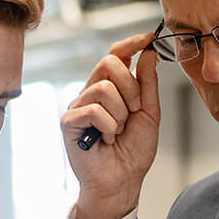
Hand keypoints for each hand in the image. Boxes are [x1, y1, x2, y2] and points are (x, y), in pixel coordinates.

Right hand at [63, 31, 161, 218]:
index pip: (116, 54)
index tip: (149, 38)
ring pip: (103, 88)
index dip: (131, 43)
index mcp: (112, 87)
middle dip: (130, 88)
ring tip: (117, 132)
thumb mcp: (149, 114)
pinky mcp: (69, 122)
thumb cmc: (133, 152)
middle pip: (108, 63)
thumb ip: (147, 84)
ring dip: (120, 113)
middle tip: (133, 112)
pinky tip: (105, 139)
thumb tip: (148, 53)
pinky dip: (108, 126)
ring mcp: (79, 105)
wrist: (122, 181)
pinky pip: (93, 110)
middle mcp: (92, 91)